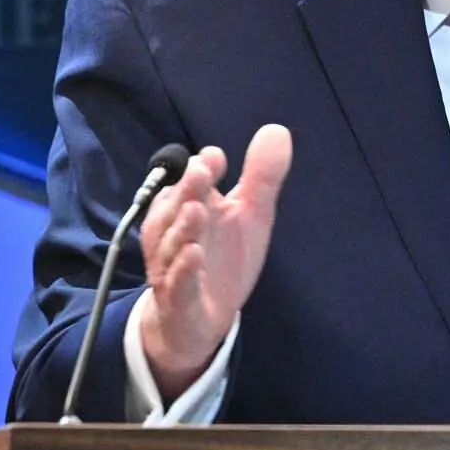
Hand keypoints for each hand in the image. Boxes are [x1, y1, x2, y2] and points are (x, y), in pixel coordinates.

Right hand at [136, 123, 292, 401]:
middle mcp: (173, 233)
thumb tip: (277, 130)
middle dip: (188, 189)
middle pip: (177, 207)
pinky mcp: (178, 301)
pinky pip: (177, 284)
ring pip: (172, 244)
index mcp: (188, 206)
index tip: (217, 158)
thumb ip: (261, 176)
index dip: (203, 169)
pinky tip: (194, 255)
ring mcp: (172, 267)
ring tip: (197, 210)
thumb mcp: (250, 215)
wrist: (198, 320)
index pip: (189, 181)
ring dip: (183, 227)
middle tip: (202, 170)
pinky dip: (183, 270)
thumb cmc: (221, 258)